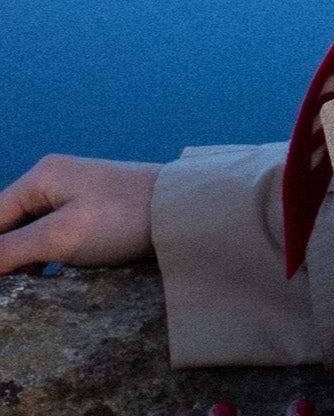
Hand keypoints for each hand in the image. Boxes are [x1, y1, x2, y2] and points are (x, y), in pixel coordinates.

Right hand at [0, 154, 160, 274]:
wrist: (182, 210)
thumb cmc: (121, 218)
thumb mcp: (60, 237)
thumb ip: (10, 250)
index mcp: (41, 177)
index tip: (4, 282)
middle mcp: (54, 179)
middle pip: (9, 226)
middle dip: (7, 258)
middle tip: (15, 289)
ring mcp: (75, 193)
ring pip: (31, 233)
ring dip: (25, 261)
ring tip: (28, 288)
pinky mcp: (93, 210)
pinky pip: (55, 236)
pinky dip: (48, 257)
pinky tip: (51, 278)